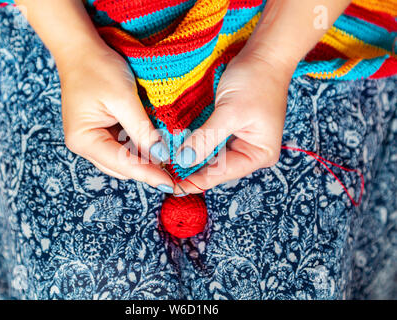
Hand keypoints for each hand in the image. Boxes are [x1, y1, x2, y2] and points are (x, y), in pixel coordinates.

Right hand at [58, 44, 173, 191]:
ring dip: (144, 160)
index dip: (148, 174)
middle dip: (147, 170)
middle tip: (175, 173)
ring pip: (123, 160)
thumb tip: (161, 156)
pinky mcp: (100, 132)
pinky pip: (122, 147)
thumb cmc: (98, 69)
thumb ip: (142, 130)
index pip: (122, 164)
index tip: (171, 183)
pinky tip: (154, 146)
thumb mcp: (124, 98)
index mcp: (84, 140)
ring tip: (169, 161)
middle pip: (121, 167)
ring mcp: (91, 139)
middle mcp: (85, 144)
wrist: (81, 50)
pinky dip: (138, 148)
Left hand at [174, 54, 292, 193]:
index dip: (196, 180)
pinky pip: (210, 142)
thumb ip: (206, 139)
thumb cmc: (255, 80)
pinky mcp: (230, 130)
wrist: (264, 54)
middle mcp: (251, 152)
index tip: (171, 185)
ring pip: (211, 156)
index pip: (222, 173)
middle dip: (191, 169)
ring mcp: (240, 141)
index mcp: (259, 154)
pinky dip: (195, 144)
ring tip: (166, 163)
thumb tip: (184, 160)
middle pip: (216, 168)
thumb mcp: (229, 112)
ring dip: (190, 157)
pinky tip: (177, 147)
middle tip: (163, 173)